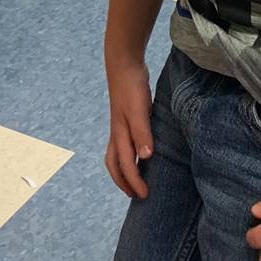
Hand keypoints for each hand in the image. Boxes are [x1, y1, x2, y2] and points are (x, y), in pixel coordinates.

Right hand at [103, 53, 153, 198]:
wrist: (123, 64)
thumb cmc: (131, 87)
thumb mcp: (140, 110)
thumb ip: (142, 133)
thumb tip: (145, 157)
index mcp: (120, 134)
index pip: (126, 165)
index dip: (134, 182)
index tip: (144, 195)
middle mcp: (117, 133)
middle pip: (114, 165)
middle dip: (123, 182)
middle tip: (135, 194)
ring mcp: (119, 126)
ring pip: (116, 155)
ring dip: (123, 170)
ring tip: (134, 179)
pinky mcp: (125, 119)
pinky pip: (123, 145)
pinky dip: (128, 155)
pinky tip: (141, 153)